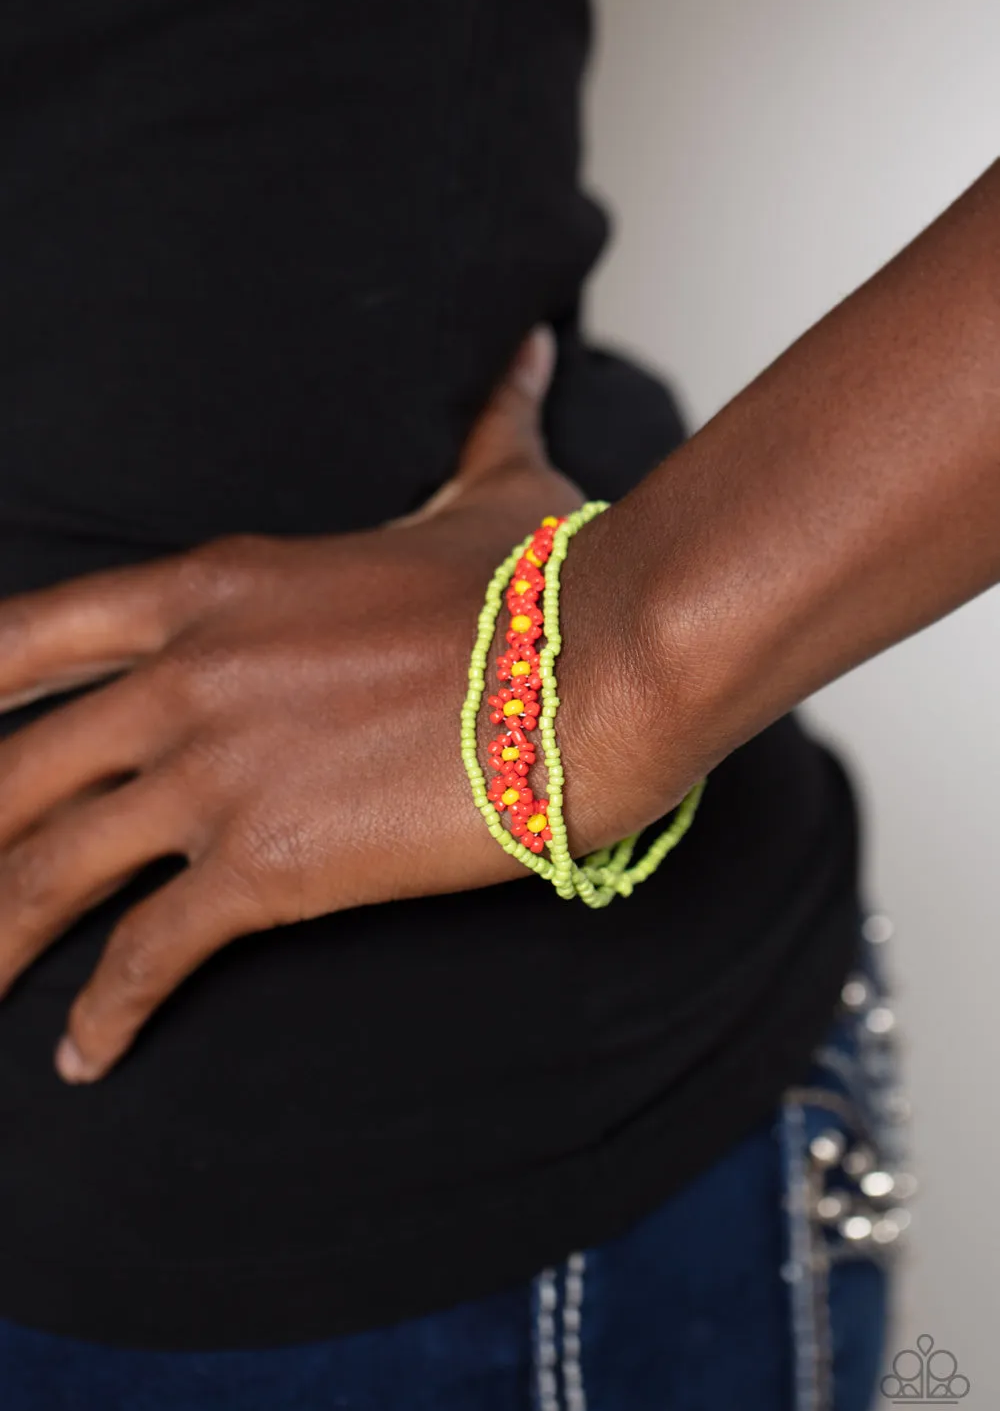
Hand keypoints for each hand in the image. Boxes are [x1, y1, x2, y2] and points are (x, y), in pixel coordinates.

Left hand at [0, 329, 671, 1084]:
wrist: (605, 663)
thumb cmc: (553, 577)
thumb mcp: (492, 488)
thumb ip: (479, 423)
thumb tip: (527, 352)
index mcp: (212, 585)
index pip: (27, 636)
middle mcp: (186, 674)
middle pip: (11, 768)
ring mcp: (216, 769)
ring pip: (48, 869)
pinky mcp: (267, 861)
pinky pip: (147, 953)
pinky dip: (102, 1015)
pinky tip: (82, 1058)